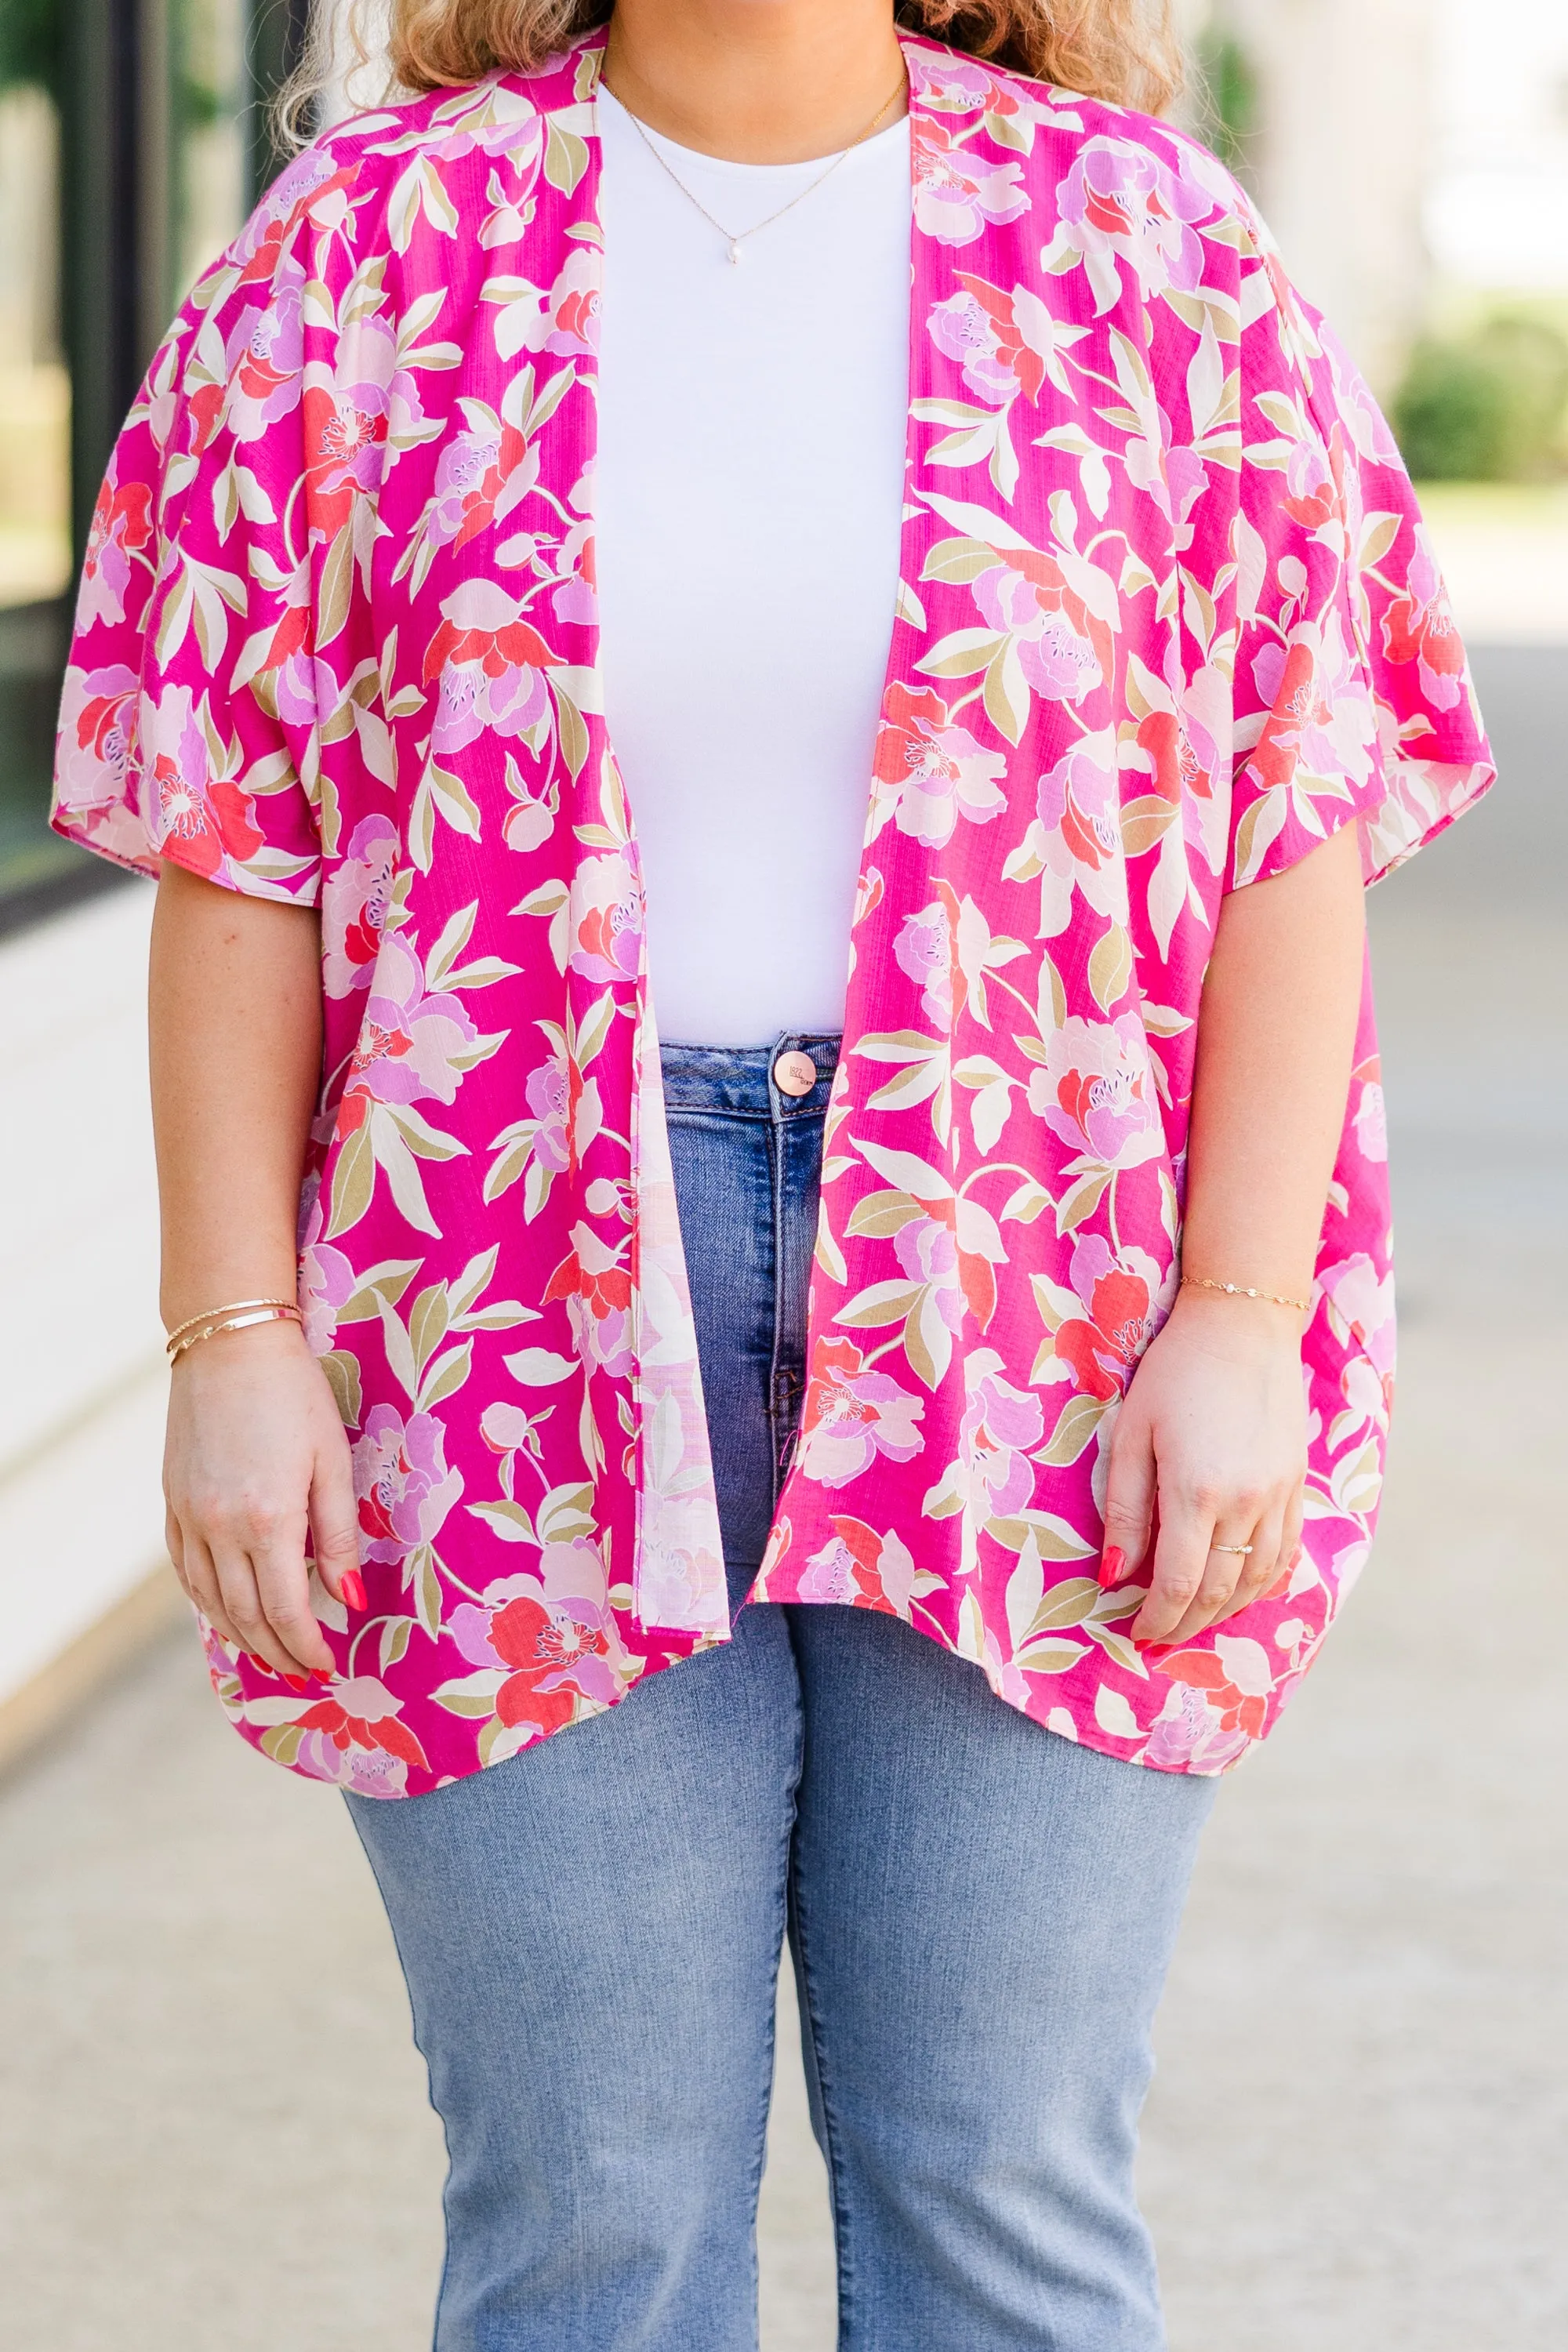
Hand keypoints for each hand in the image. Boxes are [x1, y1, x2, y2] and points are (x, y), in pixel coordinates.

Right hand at [163, 1318, 360, 1679]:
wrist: (230, 1343)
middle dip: (276, 1652)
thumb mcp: (333, 1462)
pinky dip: (206, 1601)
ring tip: (269, 1652)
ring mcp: (189, 1516)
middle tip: (302, 1671)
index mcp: (268, 1519)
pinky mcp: (172, 1501)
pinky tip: (226, 1611)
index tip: (326, 1665)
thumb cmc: (295, 1396)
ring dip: (240, 1635)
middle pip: (245, 1616)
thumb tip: (349, 1600)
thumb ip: (338, 1535)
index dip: (306, 1647)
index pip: (286, 1610)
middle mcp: (220, 1527)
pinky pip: (185, 1570)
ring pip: (210, 1601)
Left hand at [1101, 1291, 1306, 1647]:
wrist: (1243, 1326)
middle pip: (1218, 1591)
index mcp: (1196, 1491)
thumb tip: (1115, 1575)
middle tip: (1160, 1638)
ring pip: (1256, 1580)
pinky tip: (1238, 1591)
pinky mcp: (1297, 1485)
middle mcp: (1245, 1503)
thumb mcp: (1131, 1435)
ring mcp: (1279, 1497)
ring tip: (1194, 1623)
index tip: (1138, 1634)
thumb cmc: (1173, 1374)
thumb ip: (1125, 1510)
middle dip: (1186, 1624)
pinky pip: (1285, 1554)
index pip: (1178, 1583)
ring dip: (1224, 1612)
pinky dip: (1261, 1583)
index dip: (1157, 1618)